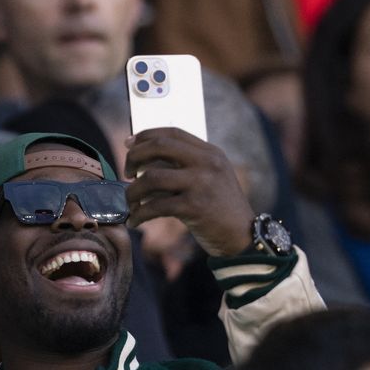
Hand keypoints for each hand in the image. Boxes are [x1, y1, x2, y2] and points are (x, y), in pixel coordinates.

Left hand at [124, 127, 254, 256]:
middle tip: (127, 173)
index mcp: (210, 152)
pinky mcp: (194, 207)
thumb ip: (183, 167)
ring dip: (132, 191)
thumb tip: (142, 164)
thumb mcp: (209, 178)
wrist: (242, 236)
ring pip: (151, 177)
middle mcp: (207, 163)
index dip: (145, 135)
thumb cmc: (219, 209)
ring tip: (130, 202)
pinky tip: (134, 222)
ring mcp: (201, 183)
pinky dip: (139, 215)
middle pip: (158, 146)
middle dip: (134, 157)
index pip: (171, 133)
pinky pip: (155, 206)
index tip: (128, 143)